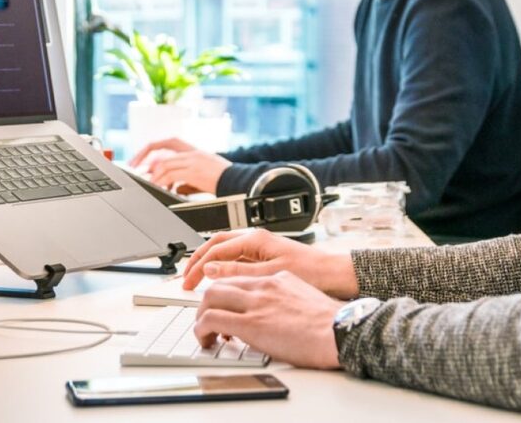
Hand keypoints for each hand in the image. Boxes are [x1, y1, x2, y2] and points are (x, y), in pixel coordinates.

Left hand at [129, 138, 231, 193]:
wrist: (241, 182)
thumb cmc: (226, 181)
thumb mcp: (204, 177)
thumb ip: (187, 181)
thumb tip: (175, 188)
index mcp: (195, 151)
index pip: (169, 141)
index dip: (153, 148)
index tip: (142, 158)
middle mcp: (192, 152)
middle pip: (161, 149)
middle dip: (144, 157)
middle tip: (134, 168)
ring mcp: (193, 160)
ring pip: (164, 164)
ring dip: (153, 175)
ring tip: (148, 184)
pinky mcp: (195, 171)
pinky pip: (172, 175)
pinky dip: (162, 182)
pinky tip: (160, 188)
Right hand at [183, 228, 358, 298]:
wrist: (334, 274)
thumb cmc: (310, 271)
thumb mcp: (270, 274)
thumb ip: (238, 271)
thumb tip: (211, 269)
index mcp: (255, 238)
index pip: (215, 249)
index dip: (197, 266)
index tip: (187, 282)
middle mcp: (256, 238)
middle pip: (216, 245)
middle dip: (198, 260)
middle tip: (185, 279)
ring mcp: (260, 247)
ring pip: (225, 251)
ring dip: (209, 263)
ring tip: (197, 279)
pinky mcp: (265, 256)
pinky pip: (236, 258)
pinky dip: (222, 268)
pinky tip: (220, 281)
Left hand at [194, 272, 341, 368]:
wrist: (339, 331)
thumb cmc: (329, 323)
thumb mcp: (304, 298)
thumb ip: (284, 298)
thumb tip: (276, 313)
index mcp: (278, 279)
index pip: (239, 277)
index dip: (225, 292)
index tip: (221, 305)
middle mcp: (264, 286)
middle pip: (220, 282)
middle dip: (206, 301)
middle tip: (206, 317)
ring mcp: (256, 303)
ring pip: (211, 297)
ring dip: (201, 315)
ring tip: (204, 331)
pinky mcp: (251, 323)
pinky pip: (212, 319)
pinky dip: (201, 329)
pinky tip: (206, 339)